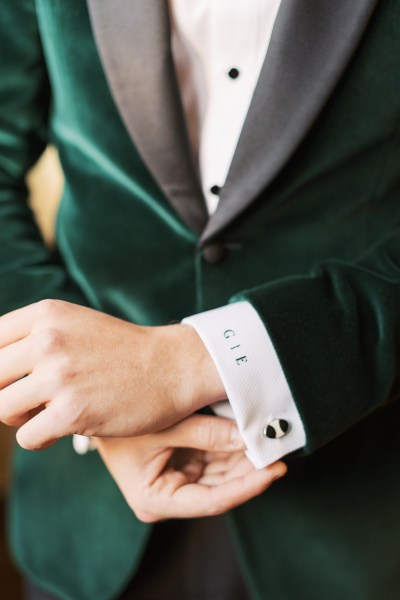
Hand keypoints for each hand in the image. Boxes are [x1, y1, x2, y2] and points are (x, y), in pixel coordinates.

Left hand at [0, 300, 224, 448]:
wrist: (171, 366)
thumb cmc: (122, 350)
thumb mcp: (75, 324)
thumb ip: (34, 337)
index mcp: (46, 314)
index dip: (0, 367)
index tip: (13, 380)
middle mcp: (47, 340)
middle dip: (6, 392)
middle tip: (31, 400)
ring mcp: (59, 376)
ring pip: (1, 409)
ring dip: (20, 418)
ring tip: (45, 414)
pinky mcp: (72, 412)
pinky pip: (26, 438)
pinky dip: (39, 439)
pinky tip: (61, 428)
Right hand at [95, 415, 286, 520]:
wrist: (101, 409)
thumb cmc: (121, 423)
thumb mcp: (163, 428)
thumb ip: (205, 433)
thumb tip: (245, 437)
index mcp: (156, 500)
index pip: (212, 500)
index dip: (247, 486)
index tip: (274, 471)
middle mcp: (170, 497)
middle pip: (222, 488)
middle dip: (251, 470)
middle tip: (279, 450)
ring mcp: (179, 482)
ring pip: (223, 474)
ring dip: (247, 459)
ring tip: (271, 441)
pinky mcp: (185, 466)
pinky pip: (217, 461)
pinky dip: (235, 449)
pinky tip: (253, 438)